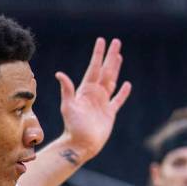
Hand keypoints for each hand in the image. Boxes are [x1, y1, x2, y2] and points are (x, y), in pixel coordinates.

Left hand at [57, 37, 131, 160]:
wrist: (80, 144)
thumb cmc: (73, 127)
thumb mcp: (68, 107)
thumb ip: (67, 90)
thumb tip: (59, 74)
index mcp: (85, 90)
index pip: (94, 68)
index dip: (98, 54)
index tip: (102, 41)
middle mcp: (94, 94)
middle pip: (105, 70)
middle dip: (110, 56)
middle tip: (116, 41)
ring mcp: (102, 103)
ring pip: (112, 81)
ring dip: (116, 69)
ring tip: (119, 57)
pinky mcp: (109, 113)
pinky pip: (118, 100)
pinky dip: (123, 93)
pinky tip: (127, 84)